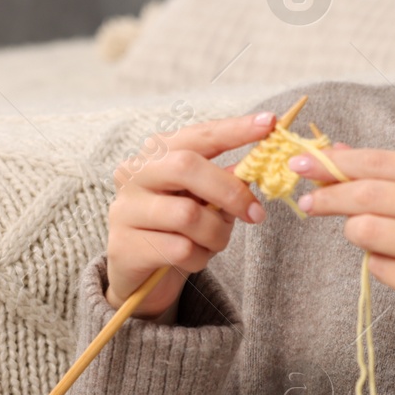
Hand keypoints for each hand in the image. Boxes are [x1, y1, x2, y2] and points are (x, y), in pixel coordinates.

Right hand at [104, 111, 276, 319]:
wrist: (139, 272)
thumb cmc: (177, 227)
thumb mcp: (203, 199)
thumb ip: (225, 181)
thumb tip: (257, 168)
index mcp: (157, 153)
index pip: (198, 135)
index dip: (234, 130)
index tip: (269, 123)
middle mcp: (135, 173)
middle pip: (187, 167)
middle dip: (230, 191)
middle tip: (256, 214)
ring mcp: (125, 208)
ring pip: (188, 215)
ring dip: (216, 234)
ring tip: (215, 241)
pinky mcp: (125, 246)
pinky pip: (181, 250)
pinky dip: (200, 258)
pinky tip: (194, 258)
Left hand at [290, 146, 394, 350]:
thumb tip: (334, 151)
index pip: (380, 163)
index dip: (335, 164)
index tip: (301, 163)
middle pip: (367, 195)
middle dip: (328, 196)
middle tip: (307, 201)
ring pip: (366, 232)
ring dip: (356, 234)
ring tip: (369, 238)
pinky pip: (379, 268)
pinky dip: (378, 265)